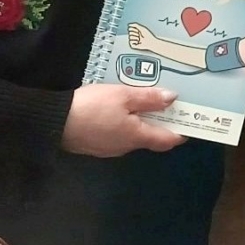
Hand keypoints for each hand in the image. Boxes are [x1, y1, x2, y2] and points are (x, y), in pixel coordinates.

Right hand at [62, 84, 184, 156]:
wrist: (54, 122)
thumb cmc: (92, 107)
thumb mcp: (123, 96)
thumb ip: (149, 98)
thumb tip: (173, 99)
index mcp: (137, 136)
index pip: (167, 140)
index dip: (181, 132)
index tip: (191, 121)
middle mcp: (126, 147)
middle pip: (151, 137)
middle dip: (162, 123)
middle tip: (170, 104)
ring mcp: (110, 148)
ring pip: (133, 135)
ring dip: (142, 122)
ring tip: (147, 101)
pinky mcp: (96, 144)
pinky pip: (118, 134)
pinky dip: (126, 123)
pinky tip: (121, 109)